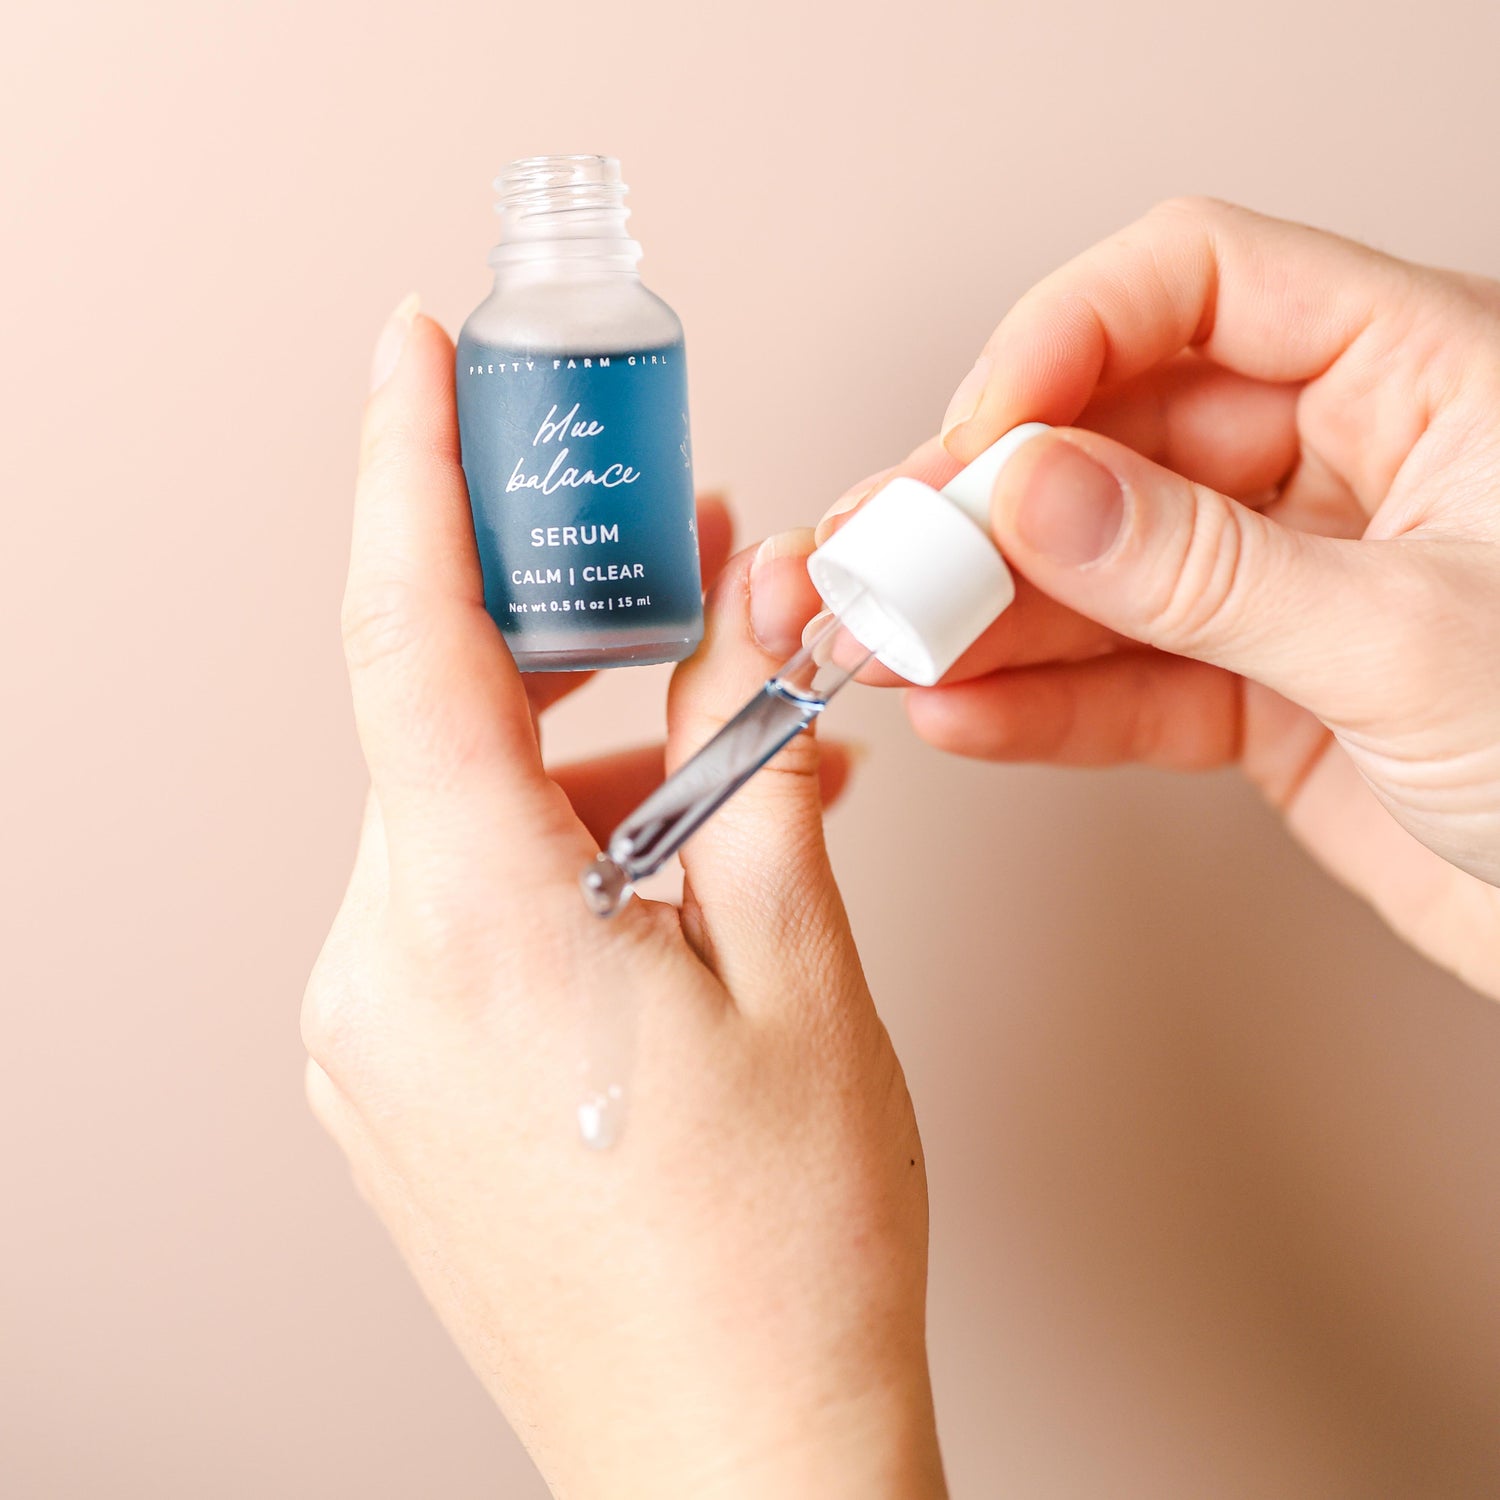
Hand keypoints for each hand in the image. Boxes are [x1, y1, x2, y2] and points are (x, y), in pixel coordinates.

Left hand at [303, 300, 942, 1499]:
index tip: (414, 357)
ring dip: (592, 761)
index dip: (406, 471)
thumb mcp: (803, 962)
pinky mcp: (394, 1076)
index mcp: (474, 931)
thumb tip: (740, 612)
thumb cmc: (785, 1250)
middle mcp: (378, 977)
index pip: (406, 637)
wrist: (734, 1461)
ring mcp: (369, 1038)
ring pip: (463, 812)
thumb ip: (751, 757)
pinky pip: (461, 900)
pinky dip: (562, 850)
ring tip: (738, 762)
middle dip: (568, 628)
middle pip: (446, 718)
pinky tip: (676, 867)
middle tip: (675, 569)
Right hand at [804, 199, 1499, 999]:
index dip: (1061, 346)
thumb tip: (1033, 494)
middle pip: (1112, 439)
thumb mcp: (1412, 637)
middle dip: (978, 507)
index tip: (973, 443)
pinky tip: (961, 714)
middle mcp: (1340, 464)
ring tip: (879, 647)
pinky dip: (1042, 706)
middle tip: (873, 562)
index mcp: (1417, 374)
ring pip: (1101, 574)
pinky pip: (1129, 686)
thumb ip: (1206, 568)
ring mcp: (1291, 587)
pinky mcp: (1265, 700)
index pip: (1192, 286)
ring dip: (981, 615)